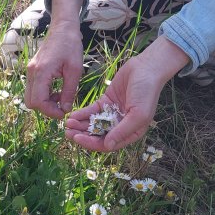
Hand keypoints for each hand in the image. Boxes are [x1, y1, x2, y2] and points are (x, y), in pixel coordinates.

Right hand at [24, 22, 83, 118]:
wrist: (63, 28)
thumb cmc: (71, 46)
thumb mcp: (75, 70)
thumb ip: (69, 91)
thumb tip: (65, 110)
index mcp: (41, 72)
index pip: (38, 101)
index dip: (50, 112)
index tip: (63, 112)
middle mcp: (32, 72)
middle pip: (30, 102)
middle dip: (46, 108)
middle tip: (62, 106)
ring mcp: (31, 70)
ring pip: (31, 96)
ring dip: (45, 101)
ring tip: (62, 96)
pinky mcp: (33, 69)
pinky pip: (34, 88)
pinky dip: (43, 94)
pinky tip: (57, 89)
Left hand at [63, 36, 189, 151]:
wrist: (146, 68)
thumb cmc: (147, 92)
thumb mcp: (138, 114)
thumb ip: (123, 131)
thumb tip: (108, 146)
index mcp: (130, 133)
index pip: (108, 144)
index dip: (92, 143)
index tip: (77, 138)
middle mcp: (120, 126)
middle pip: (98, 135)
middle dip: (82, 135)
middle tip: (67, 133)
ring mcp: (112, 113)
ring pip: (93, 124)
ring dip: (80, 125)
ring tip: (67, 124)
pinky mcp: (106, 102)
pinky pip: (92, 111)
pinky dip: (82, 114)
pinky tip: (72, 115)